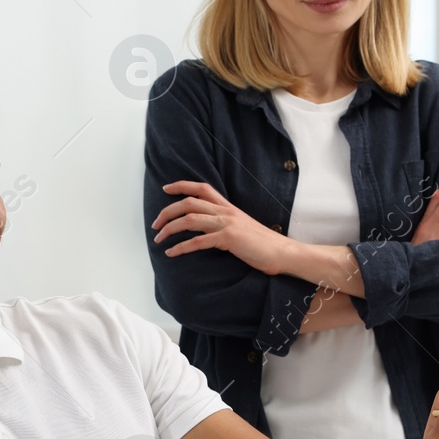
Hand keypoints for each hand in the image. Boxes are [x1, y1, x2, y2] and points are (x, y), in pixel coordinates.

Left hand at [152, 180, 289, 274]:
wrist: (283, 252)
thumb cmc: (263, 244)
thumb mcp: (242, 227)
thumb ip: (225, 223)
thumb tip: (207, 229)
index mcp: (228, 207)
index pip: (202, 188)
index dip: (181, 185)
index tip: (165, 189)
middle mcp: (226, 212)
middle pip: (189, 202)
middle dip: (167, 211)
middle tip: (155, 224)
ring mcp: (227, 224)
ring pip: (190, 219)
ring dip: (170, 229)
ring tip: (158, 239)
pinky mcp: (228, 239)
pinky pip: (198, 241)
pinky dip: (181, 247)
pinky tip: (171, 253)